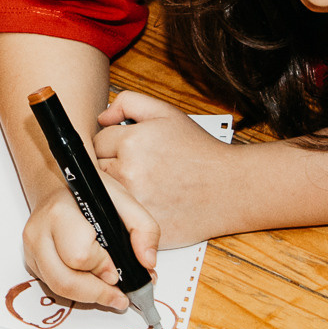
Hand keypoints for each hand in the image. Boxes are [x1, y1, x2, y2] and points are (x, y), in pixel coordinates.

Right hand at [19, 163, 160, 308]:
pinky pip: (53, 287)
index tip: (117, 273)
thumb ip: (144, 229)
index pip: (78, 254)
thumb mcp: (124, 202)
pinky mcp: (32, 261)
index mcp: (60, 212)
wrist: (61, 186)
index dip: (102, 267)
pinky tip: (93, 286)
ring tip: (110, 295)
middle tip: (119, 296)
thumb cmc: (91, 196)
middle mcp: (39, 231)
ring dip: (87, 296)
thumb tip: (147, 262)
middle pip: (64, 280)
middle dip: (96, 293)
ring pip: (57, 288)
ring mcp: (31, 248)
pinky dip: (77, 292)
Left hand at [90, 90, 239, 246]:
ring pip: (106, 193)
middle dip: (109, 165)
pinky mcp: (144, 226)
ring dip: (116, 189)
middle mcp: (129, 173)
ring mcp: (135, 202)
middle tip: (133, 166)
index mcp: (131, 142)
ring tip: (141, 183)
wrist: (231, 187)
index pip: (97, 141)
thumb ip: (128, 102)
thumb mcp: (166, 112)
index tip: (124, 148)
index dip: (109, 144)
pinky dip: (127, 212)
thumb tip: (101, 116)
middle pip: (96, 167)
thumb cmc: (199, 150)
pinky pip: (120, 217)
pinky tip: (145, 202)